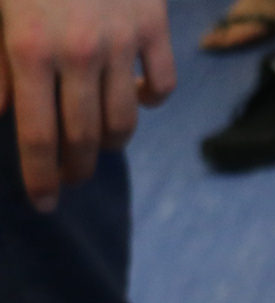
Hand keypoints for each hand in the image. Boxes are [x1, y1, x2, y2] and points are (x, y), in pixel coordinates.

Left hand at [0, 0, 174, 209]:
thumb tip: (1, 111)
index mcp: (29, 49)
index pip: (36, 135)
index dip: (39, 177)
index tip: (42, 204)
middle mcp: (79, 54)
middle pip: (84, 137)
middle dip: (74, 169)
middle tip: (67, 181)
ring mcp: (122, 42)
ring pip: (124, 120)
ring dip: (110, 142)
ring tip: (96, 148)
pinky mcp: (153, 26)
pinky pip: (159, 85)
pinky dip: (147, 101)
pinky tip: (132, 100)